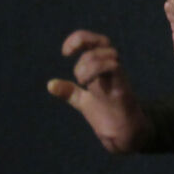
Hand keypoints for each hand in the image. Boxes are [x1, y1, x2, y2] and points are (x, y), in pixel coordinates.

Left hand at [47, 30, 150, 152]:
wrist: (123, 134)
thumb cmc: (107, 115)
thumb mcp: (83, 101)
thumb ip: (69, 92)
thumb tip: (50, 84)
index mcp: (103, 67)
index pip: (96, 41)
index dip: (80, 39)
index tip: (65, 52)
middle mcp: (113, 68)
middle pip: (103, 42)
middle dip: (83, 55)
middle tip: (78, 77)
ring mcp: (119, 77)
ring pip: (108, 53)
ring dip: (89, 64)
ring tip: (82, 83)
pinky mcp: (122, 88)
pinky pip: (114, 66)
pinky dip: (97, 69)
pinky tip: (87, 84)